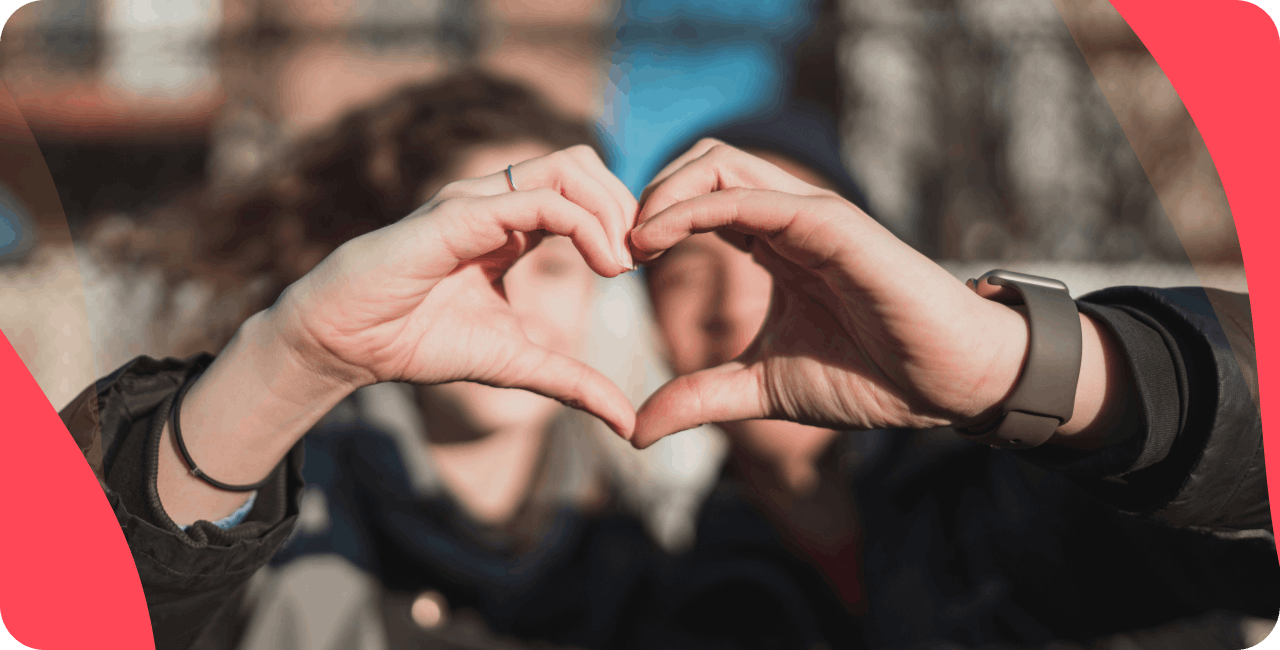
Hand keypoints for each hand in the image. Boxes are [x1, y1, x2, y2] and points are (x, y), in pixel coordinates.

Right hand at [268, 145, 639, 436]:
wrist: (346, 343)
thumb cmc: (417, 342)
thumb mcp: (515, 364)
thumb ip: (572, 382)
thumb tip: (628, 424)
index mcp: (511, 225)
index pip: (582, 191)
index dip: (621, 219)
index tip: (642, 267)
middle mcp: (496, 201)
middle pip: (583, 163)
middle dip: (625, 203)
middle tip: (643, 257)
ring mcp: (477, 201)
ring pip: (567, 167)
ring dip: (610, 208)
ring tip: (623, 262)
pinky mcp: (460, 215)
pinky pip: (538, 200)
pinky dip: (584, 225)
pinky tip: (603, 266)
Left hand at [628, 140, 1033, 447]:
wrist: (945, 385)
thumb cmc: (870, 377)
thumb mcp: (762, 389)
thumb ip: (700, 398)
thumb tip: (635, 430)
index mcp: (772, 244)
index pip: (698, 198)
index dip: (650, 220)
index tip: (614, 265)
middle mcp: (788, 218)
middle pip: (703, 161)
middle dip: (648, 192)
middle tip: (616, 248)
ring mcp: (810, 215)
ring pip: (721, 162)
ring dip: (663, 192)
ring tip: (631, 242)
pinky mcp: (832, 224)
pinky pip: (752, 198)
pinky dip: (695, 208)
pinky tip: (657, 240)